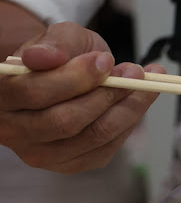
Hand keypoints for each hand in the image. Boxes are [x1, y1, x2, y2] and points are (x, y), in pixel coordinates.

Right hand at [0, 22, 162, 172]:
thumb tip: (43, 57)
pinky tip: (138, 101)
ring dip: (128, 108)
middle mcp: (15, 132)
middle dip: (107, 95)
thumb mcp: (58, 38)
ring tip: (144, 82)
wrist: (65, 78)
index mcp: (2, 96)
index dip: (76, 77)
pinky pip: (107, 147)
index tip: (106, 60)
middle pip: (66, 121)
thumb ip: (54, 43)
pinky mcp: (72, 164)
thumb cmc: (60, 56)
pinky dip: (129, 122)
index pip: (35, 92)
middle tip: (135, 72)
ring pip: (94, 136)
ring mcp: (43, 154)